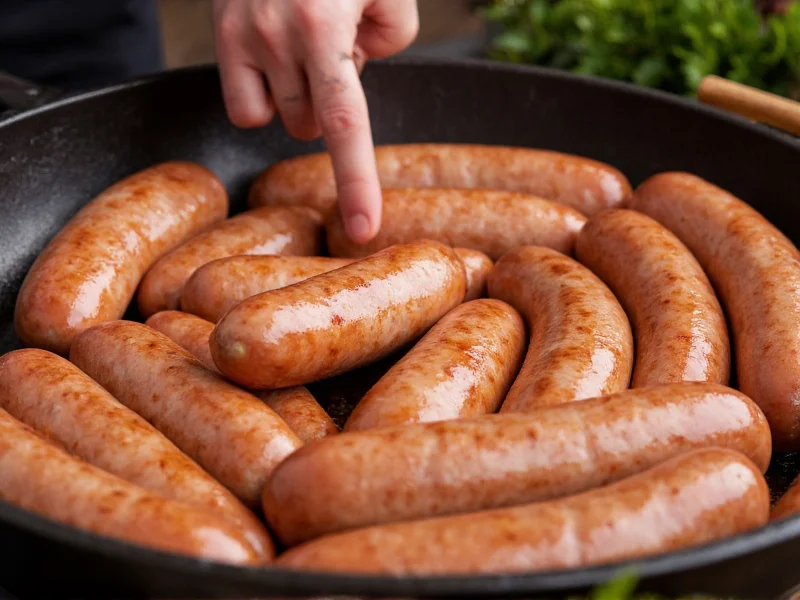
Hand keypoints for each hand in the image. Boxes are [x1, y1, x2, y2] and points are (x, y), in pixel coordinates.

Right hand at [213, 0, 418, 242]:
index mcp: (325, 28)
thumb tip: (354, 71)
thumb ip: (387, 36)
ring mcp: (242, 36)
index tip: (360, 228)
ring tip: (307, 45)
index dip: (355, 183)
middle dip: (331, 103)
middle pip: (312, 125)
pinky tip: (277, 59)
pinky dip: (264, 96)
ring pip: (280, 118)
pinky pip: (244, 107)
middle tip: (338, 52)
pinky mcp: (220, 34)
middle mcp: (277, 37)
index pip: (345, 124)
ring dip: (301, 96)